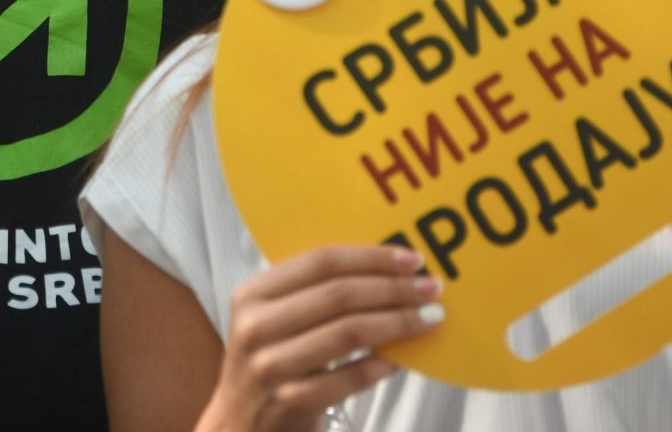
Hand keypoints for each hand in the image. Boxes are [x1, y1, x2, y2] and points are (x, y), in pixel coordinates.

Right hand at [198, 245, 439, 431]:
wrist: (240, 427)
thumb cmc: (270, 365)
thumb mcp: (273, 322)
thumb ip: (311, 296)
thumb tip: (386, 270)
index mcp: (252, 294)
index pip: (320, 262)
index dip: (371, 257)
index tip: (411, 259)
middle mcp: (256, 326)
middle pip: (339, 294)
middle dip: (393, 288)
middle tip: (431, 288)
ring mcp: (270, 366)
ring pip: (349, 333)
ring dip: (398, 323)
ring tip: (430, 318)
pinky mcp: (289, 402)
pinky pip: (350, 377)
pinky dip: (382, 366)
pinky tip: (404, 360)